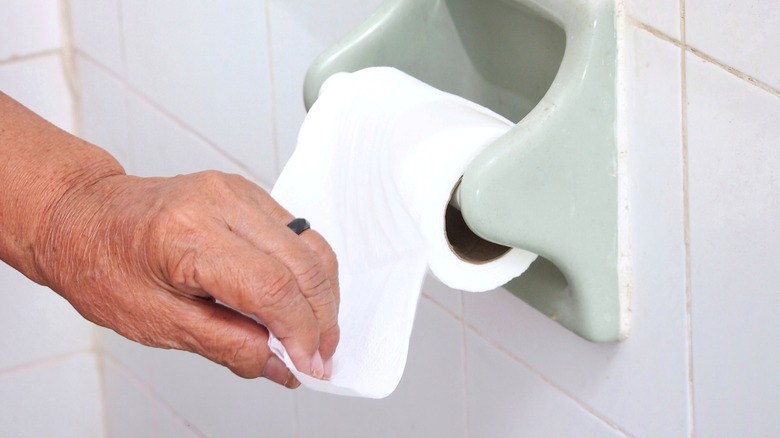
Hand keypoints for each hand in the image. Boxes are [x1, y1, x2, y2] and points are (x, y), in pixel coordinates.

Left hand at [34, 171, 339, 386]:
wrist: (82, 216)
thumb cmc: (103, 264)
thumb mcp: (156, 323)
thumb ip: (227, 346)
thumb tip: (279, 365)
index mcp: (189, 235)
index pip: (272, 288)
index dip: (300, 333)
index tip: (308, 366)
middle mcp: (220, 202)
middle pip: (301, 266)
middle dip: (320, 319)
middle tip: (319, 357)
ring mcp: (238, 191)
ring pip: (310, 247)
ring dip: (323, 296)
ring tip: (316, 335)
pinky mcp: (247, 192)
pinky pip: (298, 233)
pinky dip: (310, 272)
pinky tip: (303, 301)